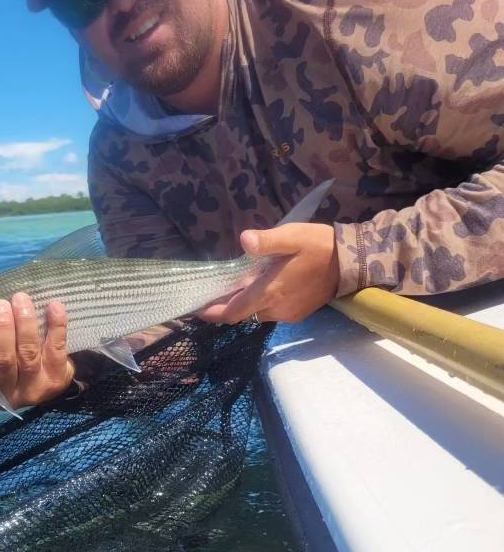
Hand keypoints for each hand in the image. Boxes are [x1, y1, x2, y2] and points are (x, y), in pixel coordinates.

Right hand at [0, 293, 74, 411]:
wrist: (49, 376)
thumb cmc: (9, 356)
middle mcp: (6, 394)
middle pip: (2, 364)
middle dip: (1, 332)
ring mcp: (34, 389)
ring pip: (28, 354)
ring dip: (25, 323)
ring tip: (20, 299)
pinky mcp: (58, 379)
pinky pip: (57, 349)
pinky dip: (56, 326)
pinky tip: (53, 306)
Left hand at [199, 223, 339, 324]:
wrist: (353, 262)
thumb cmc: (319, 246)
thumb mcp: (292, 236)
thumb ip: (267, 241)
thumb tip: (244, 241)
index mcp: (270, 292)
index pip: (233, 312)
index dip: (213, 313)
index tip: (197, 308)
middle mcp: (276, 309)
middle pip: (242, 315)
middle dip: (225, 307)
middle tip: (212, 293)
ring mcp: (288, 314)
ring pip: (256, 314)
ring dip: (243, 305)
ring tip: (231, 289)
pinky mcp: (298, 314)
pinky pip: (270, 313)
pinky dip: (258, 304)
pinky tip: (257, 288)